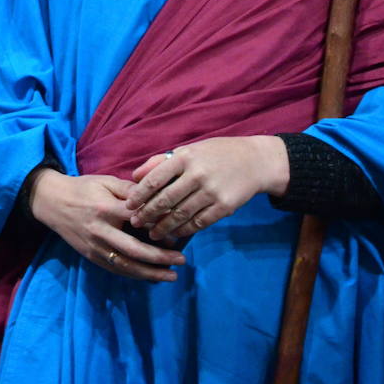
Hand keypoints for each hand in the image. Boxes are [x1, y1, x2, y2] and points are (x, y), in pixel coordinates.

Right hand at [29, 168, 185, 281]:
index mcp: (106, 208)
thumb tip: (157, 198)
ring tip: (171, 276)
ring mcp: (94, 246)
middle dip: (160, 258)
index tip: (179, 232)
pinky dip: (134, 274)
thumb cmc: (83, 188)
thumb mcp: (106, 182)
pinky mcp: (90, 256)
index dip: (160, 227)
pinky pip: (115, 269)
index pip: (138, 220)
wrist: (52, 202)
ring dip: (150, 273)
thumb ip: (131, 190)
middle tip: (182, 260)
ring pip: (125, 265)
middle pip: (134, 249)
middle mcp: (100, 230)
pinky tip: (150, 277)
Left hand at [126, 136, 289, 241]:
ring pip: (180, 215)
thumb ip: (160, 162)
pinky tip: (175, 233)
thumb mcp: (188, 150)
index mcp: (184, 158)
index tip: (128, 206)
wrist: (255, 161)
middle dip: (147, 214)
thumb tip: (135, 176)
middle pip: (165, 200)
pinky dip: (184, 230)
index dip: (138, 196)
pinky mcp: (224, 206)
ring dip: (163, 227)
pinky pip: (199, 223)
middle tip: (135, 223)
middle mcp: (197, 174)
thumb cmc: (215, 154)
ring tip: (152, 233)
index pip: (154, 180)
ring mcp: (211, 191)